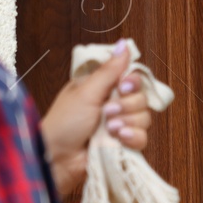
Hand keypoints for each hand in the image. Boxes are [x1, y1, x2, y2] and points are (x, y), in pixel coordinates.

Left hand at [40, 41, 154, 202]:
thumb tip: (125, 44)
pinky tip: (119, 139)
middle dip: (127, 105)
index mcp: (102, 88)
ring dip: (128, 122)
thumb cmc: (64, 122)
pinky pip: (142, 138)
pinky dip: (133, 138)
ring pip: (144, 118)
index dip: (133, 83)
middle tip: (107, 112)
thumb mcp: (86, 92)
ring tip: (109, 128)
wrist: (58, 158)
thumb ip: (109, 71)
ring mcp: (119, 125)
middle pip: (141, 97)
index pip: (131, 78)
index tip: (123, 87)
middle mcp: (113, 104)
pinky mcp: (123, 145)